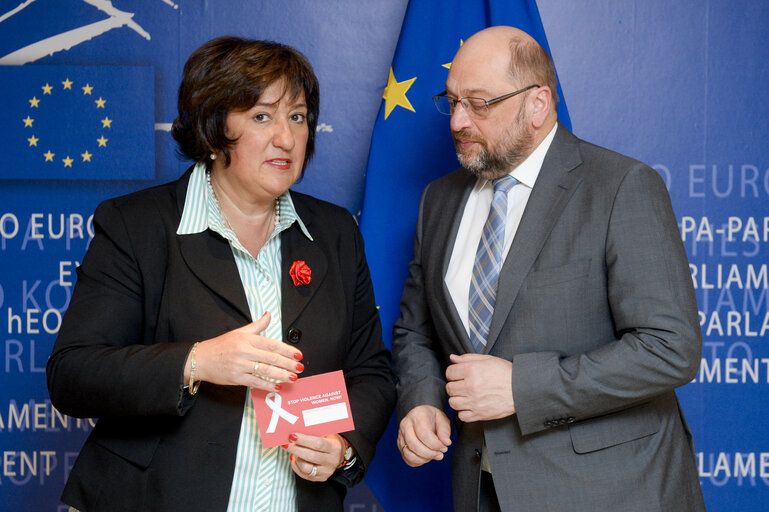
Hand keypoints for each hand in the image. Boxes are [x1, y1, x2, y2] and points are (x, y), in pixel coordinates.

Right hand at [184, 312, 303, 391]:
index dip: (287, 350)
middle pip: (271, 358)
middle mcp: (244, 351)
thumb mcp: (239, 332)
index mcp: (247, 338)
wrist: (200, 359)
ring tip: (292, 378)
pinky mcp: (236, 377)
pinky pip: (255, 382)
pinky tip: (277, 387)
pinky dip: (267, 385)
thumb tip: (268, 315)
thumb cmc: (220, 346)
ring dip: (281, 376)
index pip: (272, 344)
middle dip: (288, 364)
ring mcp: (240, 365)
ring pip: (265, 370)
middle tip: (300, 368)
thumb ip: (257, 325)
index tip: (298, 355)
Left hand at [285, 433, 347, 481]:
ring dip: (296, 458)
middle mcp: (331, 461)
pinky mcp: (319, 478)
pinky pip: (303, 474)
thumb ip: (313, 433)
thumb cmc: (329, 441)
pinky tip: (295, 458)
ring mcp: (326, 472)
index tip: (292, 436)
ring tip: (293, 451)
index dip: (303, 440)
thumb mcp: (326, 434)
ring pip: (306, 468)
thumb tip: (296, 433)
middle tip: (287, 444)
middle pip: (311, 456)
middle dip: (296, 449)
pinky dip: (296, 465)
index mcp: (334, 448)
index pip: (318, 444)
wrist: (339, 455)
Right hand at [397, 405, 450, 466]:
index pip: (424, 434)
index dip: (435, 444)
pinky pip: (407, 458)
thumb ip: (444, 431)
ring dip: (424, 459)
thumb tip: (446, 443)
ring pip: (409, 454)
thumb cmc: (432, 418)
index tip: (444, 447)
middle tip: (440, 453)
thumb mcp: (442, 419)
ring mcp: (401, 435)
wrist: (422, 417)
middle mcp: (406, 424)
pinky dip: (418, 461)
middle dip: (430, 454)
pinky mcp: (400, 444)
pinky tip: (426, 457)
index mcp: (417, 415)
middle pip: (414, 445)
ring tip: (434, 455)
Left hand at [445, 353, 514, 421]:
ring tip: (465, 395)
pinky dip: (464, 412)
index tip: (458, 375)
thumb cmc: (506, 373)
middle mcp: (471, 386)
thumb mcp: (487, 359)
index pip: (449, 373)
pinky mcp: (480, 414)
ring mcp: (475, 401)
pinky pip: (462, 416)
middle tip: (463, 385)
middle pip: (449, 388)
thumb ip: (467, 358)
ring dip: (457, 399)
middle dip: (455, 385)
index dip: (453, 373)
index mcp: (472, 370)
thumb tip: (452, 358)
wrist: (521, 388)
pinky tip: (470, 405)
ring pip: (453, 402)